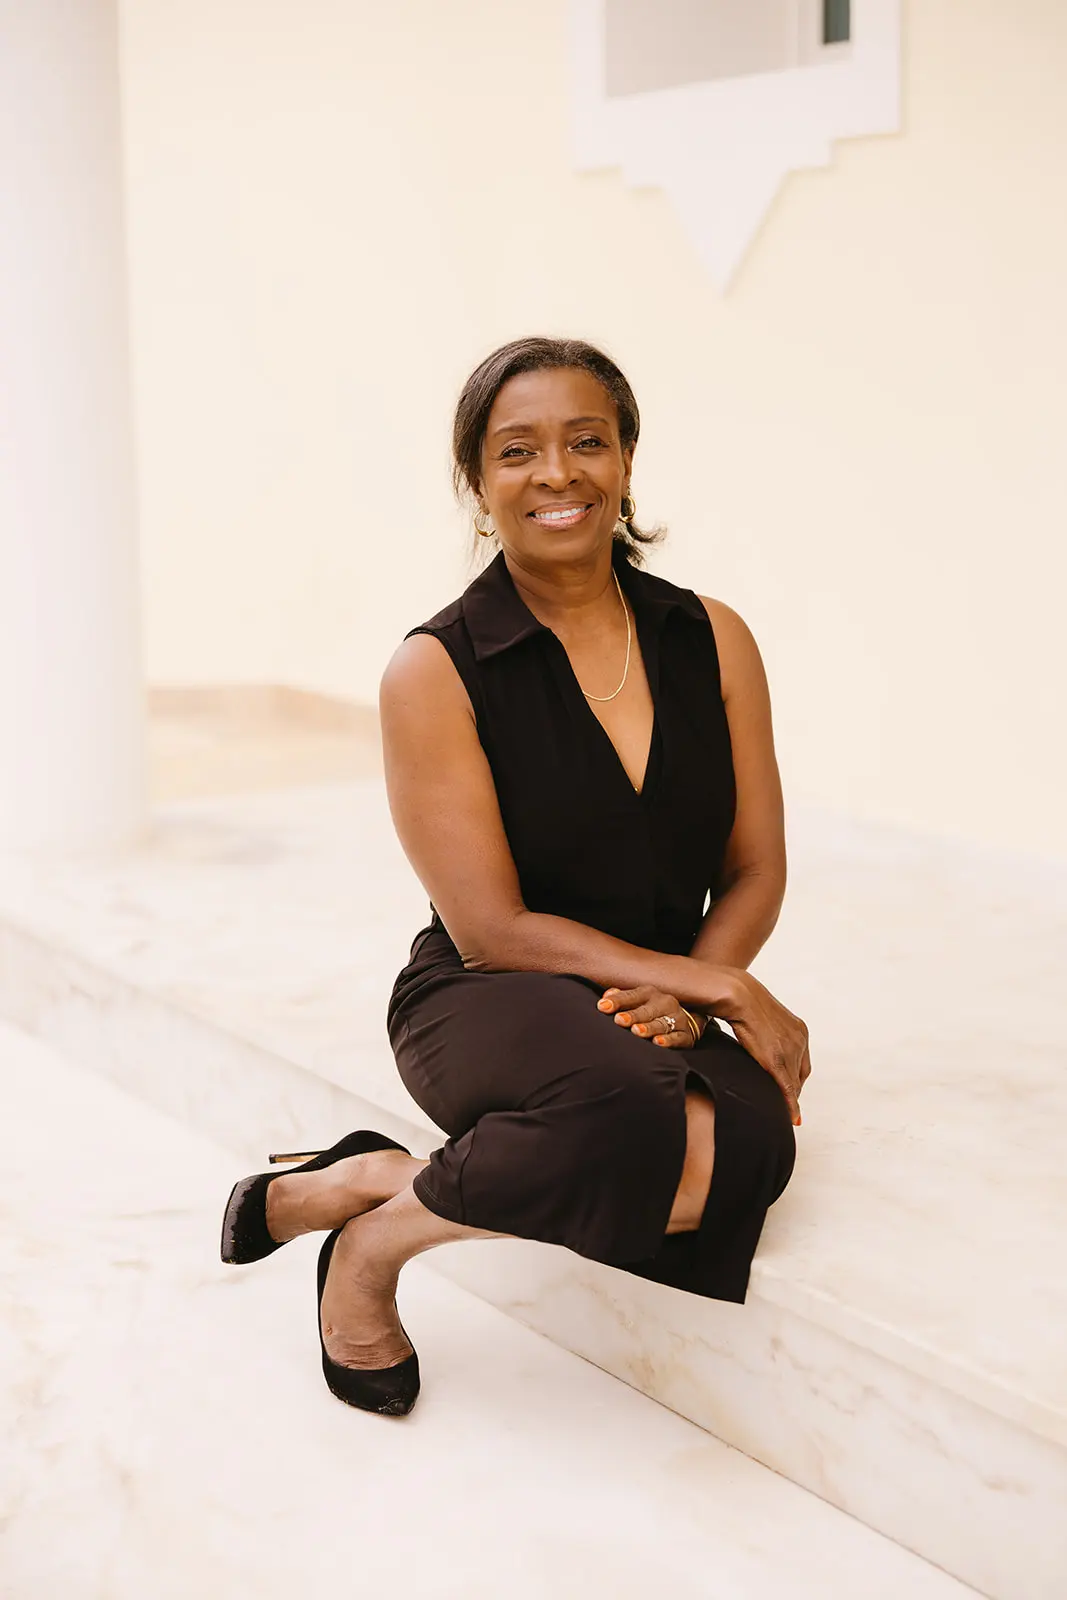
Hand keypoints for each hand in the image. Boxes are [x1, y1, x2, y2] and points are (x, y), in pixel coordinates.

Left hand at [597, 986, 703, 1048]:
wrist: (681, 1021)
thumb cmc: (651, 1011)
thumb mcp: (636, 1002)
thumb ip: (620, 999)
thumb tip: (605, 998)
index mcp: (649, 993)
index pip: (631, 995)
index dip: (617, 1001)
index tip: (603, 1006)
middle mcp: (665, 1003)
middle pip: (647, 1010)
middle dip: (633, 1015)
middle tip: (619, 1020)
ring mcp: (677, 1018)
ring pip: (662, 1024)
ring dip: (649, 1028)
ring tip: (636, 1031)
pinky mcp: (686, 1035)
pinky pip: (677, 1038)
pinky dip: (668, 1041)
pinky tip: (658, 1043)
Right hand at [715, 969, 810, 1125]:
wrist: (738, 994)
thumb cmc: (742, 1002)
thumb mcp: (762, 1019)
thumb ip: (768, 1034)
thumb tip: (760, 1042)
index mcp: (799, 1029)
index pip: (802, 1062)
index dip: (796, 1078)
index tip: (791, 1090)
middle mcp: (800, 1040)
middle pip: (800, 1074)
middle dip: (793, 1090)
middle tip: (786, 1105)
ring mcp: (790, 1050)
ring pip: (795, 1083)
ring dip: (790, 1099)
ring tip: (784, 1112)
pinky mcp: (777, 1060)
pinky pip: (787, 1088)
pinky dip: (789, 1104)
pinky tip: (790, 1116)